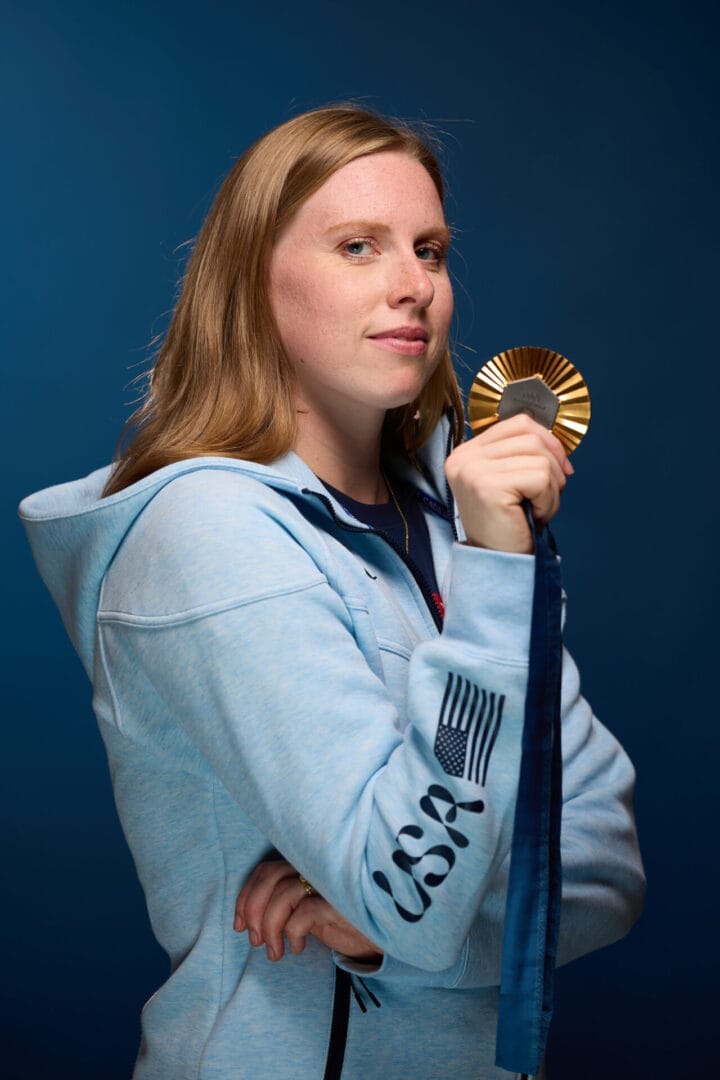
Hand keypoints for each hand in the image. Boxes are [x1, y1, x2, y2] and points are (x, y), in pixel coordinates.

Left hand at [234, 859, 382, 963]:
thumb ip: (281, 907)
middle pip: (270, 877)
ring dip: (271, 928)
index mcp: (304, 867)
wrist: (379, 937)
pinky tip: (297, 947)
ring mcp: (329, 883)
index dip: (246, 897)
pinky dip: (292, 933)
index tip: (238, 926)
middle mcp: (315, 869)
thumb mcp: (304, 913)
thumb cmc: (338, 924)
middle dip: (253, 910)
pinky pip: (304, 913)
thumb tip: (245, 922)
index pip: (265, 870)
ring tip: (275, 952)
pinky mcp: (341, 902)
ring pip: (283, 895)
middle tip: (255, 940)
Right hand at [445, 413, 573, 552]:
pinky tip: (533, 515)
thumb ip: (525, 454)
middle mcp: (464, 458)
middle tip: (544, 497)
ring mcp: (472, 470)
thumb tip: (559, 442)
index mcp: (467, 452)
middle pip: (532, 436)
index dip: (547, 442)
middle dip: (553, 467)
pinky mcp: (487, 486)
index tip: (558, 470)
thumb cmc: (509, 526)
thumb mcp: (513, 481)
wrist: (499, 565)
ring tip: (536, 509)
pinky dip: (548, 499)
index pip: (518, 423)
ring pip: (540, 457)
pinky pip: (540, 476)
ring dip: (551, 488)